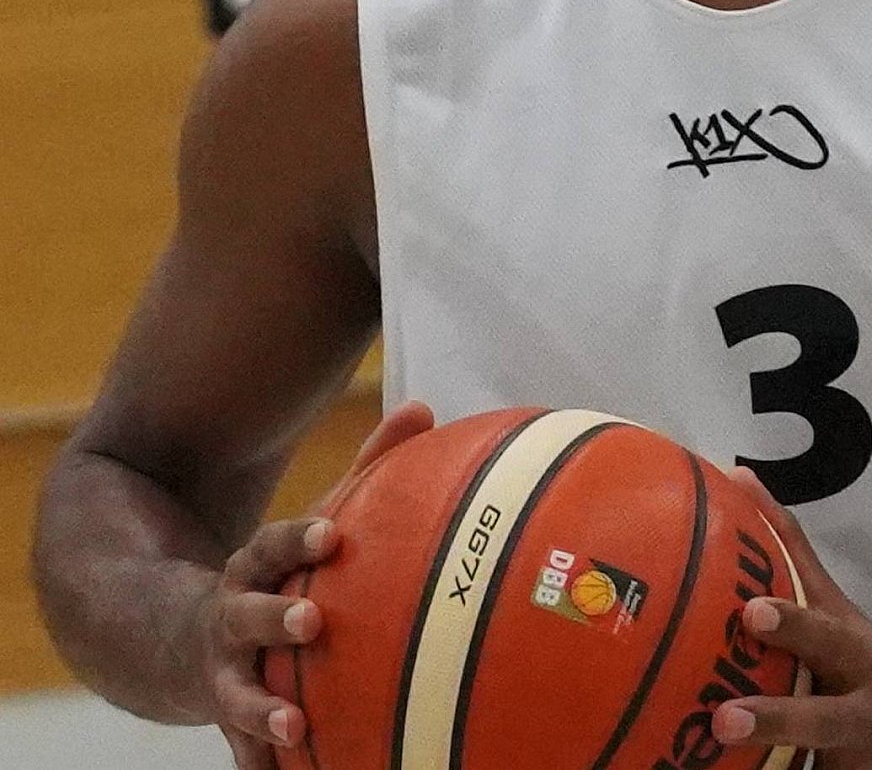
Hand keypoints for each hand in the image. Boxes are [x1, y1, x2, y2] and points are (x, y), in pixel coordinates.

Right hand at [191, 400, 433, 768]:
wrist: (179, 639)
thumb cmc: (280, 572)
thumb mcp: (312, 523)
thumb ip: (366, 467)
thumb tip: (421, 408)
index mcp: (255, 565)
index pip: (272, 544)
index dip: (299, 538)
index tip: (331, 535)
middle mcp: (231, 617)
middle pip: (247, 614)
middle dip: (275, 617)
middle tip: (312, 621)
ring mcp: (223, 672)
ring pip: (236, 691)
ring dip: (263, 707)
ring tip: (296, 724)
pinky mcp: (228, 721)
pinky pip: (244, 751)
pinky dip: (264, 766)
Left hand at [713, 466, 871, 769]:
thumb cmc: (867, 663)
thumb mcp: (837, 609)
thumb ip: (789, 549)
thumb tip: (736, 477)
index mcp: (855, 657)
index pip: (825, 636)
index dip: (792, 624)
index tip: (752, 612)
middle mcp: (857, 713)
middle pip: (821, 722)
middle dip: (776, 720)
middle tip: (723, 719)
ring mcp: (851, 762)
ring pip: (810, 765)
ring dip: (768, 762)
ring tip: (711, 755)